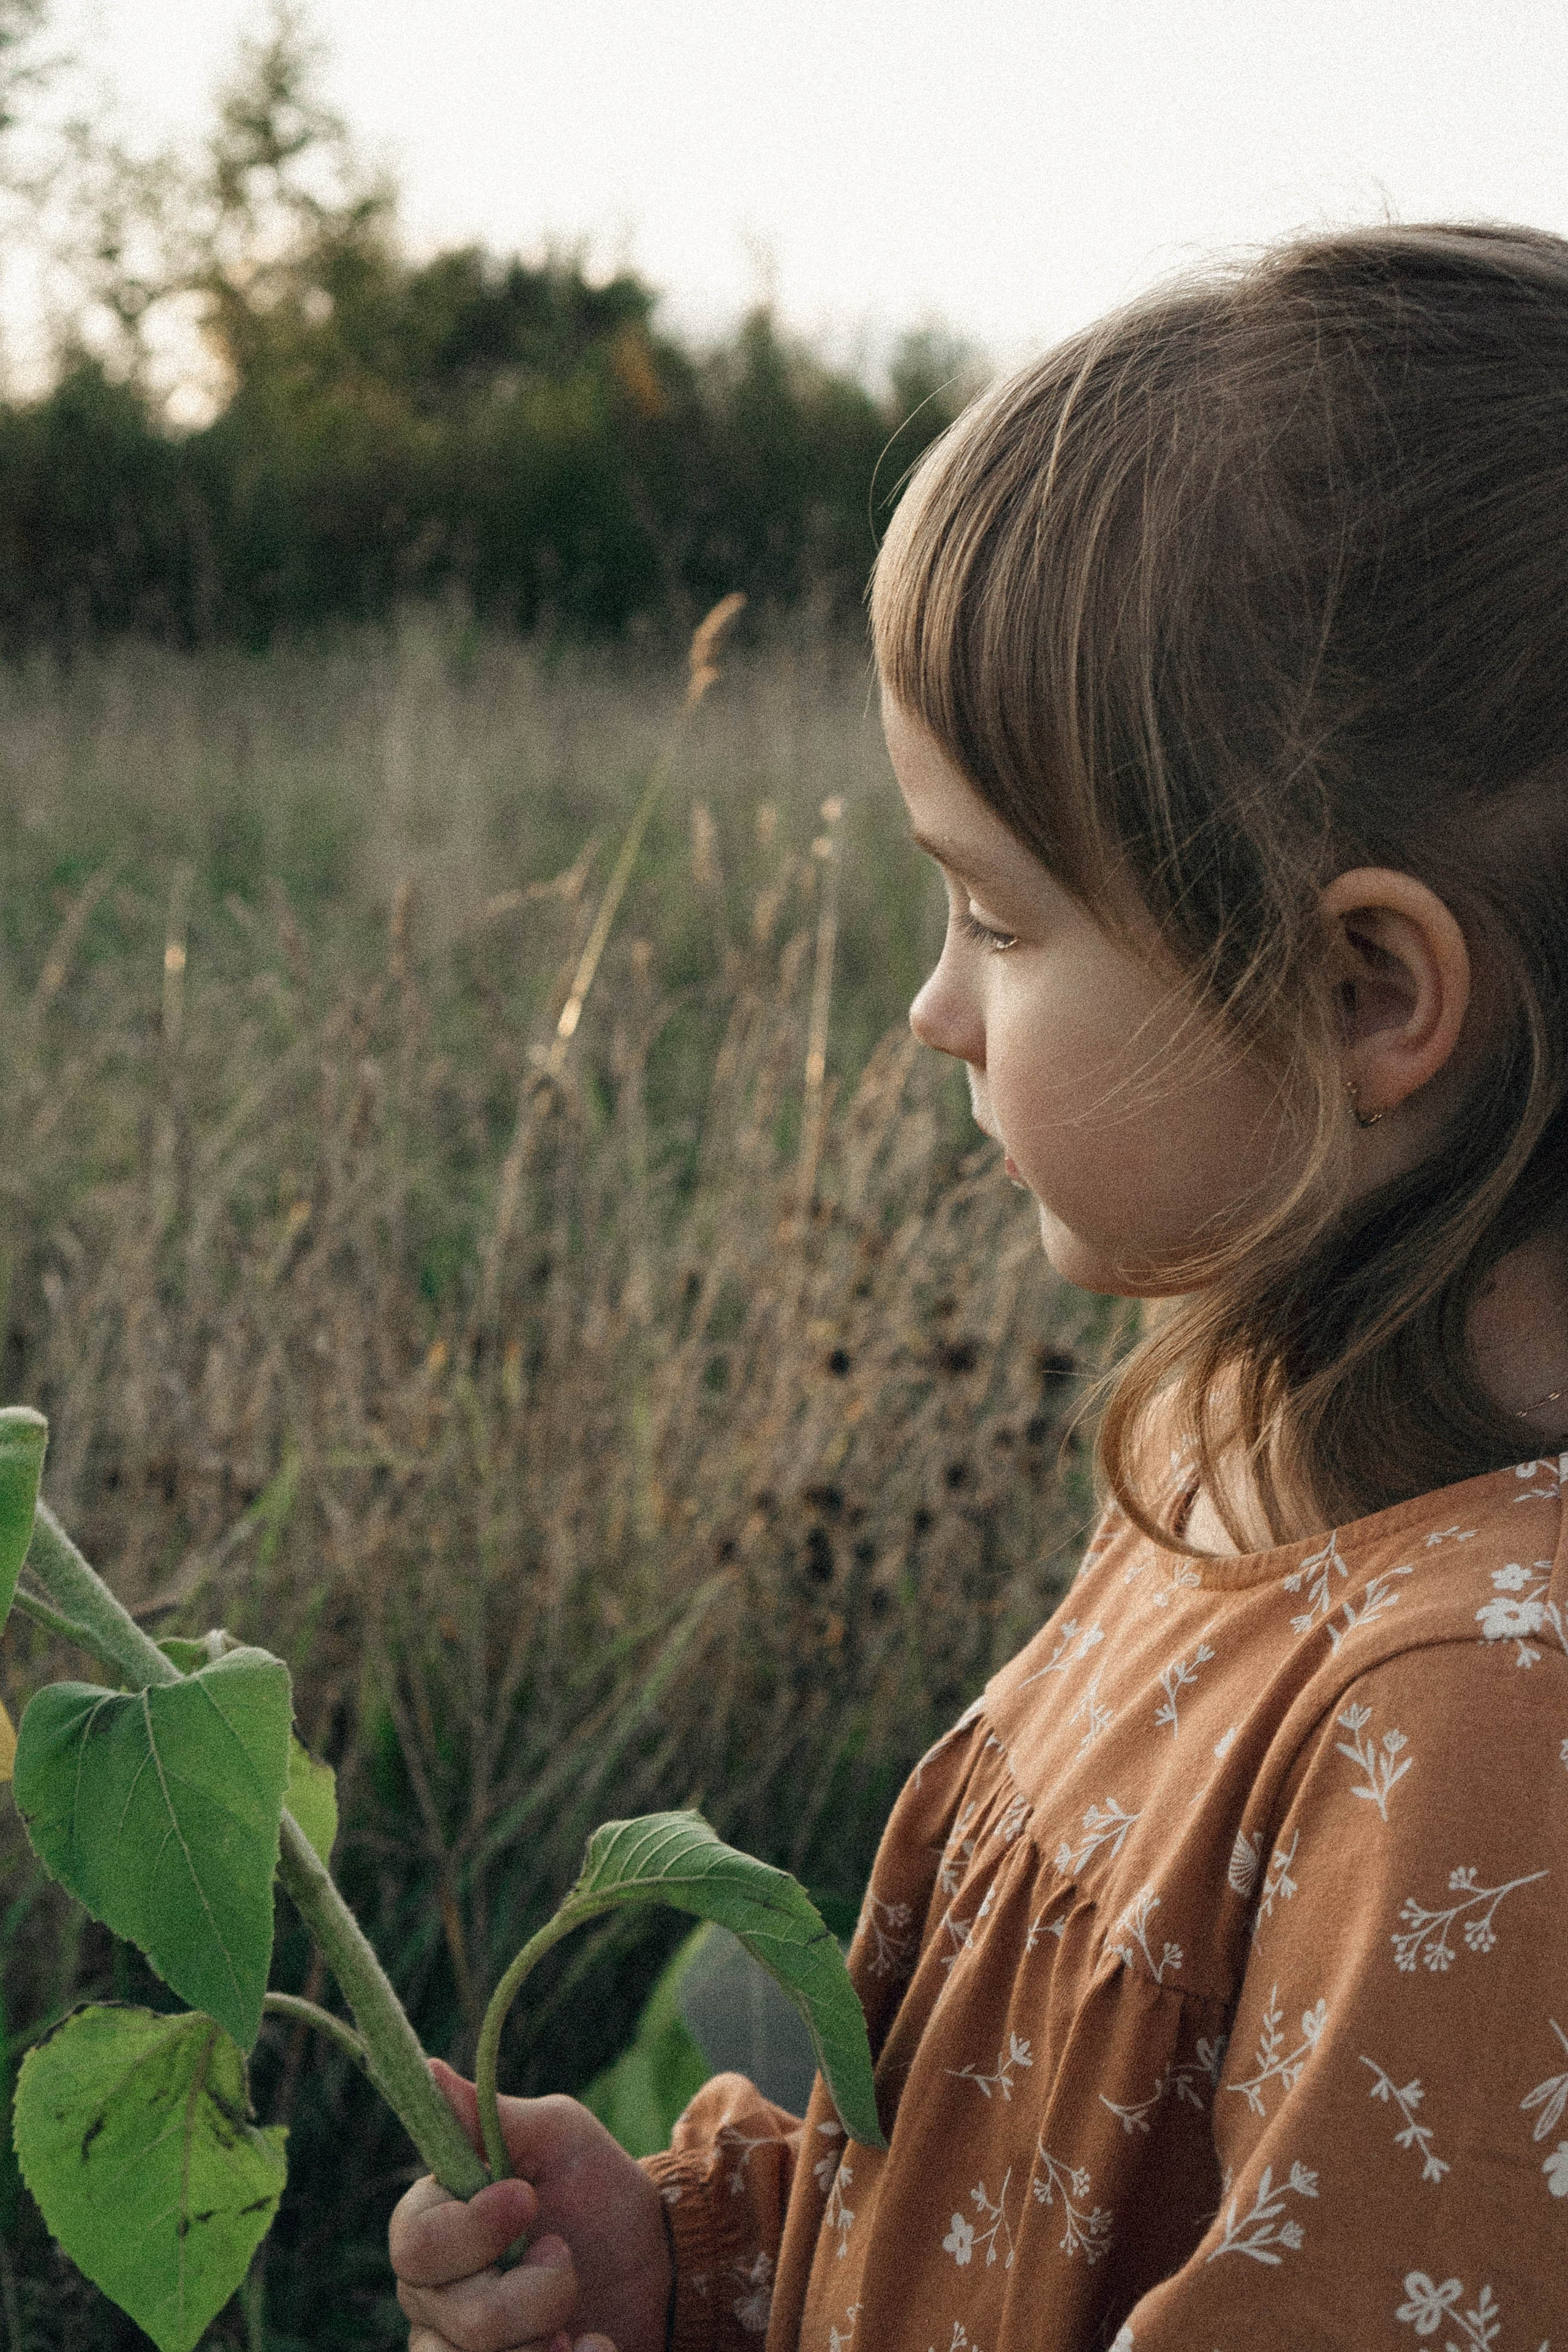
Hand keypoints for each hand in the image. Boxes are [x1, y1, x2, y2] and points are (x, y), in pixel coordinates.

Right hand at [389, 2061, 671, 2351]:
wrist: (659, 2267)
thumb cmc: (598, 2191)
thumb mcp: (559, 2137)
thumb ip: (491, 2114)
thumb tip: (430, 2070)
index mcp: (437, 2225)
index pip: (413, 2243)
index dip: (470, 2231)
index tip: (527, 2201)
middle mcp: (433, 2297)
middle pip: (456, 2317)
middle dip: (532, 2292)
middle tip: (565, 2258)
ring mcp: (459, 2349)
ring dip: (545, 2342)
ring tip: (575, 2321)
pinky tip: (593, 2347)